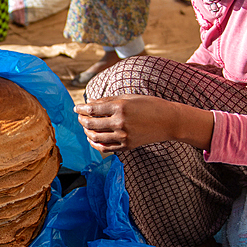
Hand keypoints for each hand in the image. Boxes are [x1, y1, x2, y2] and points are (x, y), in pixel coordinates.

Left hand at [74, 94, 214, 153]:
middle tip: (80, 117)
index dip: (81, 109)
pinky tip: (93, 139)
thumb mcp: (129, 98)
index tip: (77, 108)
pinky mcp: (127, 146)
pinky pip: (105, 148)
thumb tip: (90, 103)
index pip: (92, 109)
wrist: (169, 121)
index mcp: (120, 107)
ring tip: (85, 127)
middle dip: (82, 120)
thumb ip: (108, 101)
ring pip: (96, 137)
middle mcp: (120, 123)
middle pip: (91, 124)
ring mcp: (123, 136)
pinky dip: (96, 144)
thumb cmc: (149, 105)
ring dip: (86, 132)